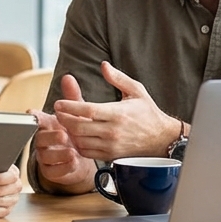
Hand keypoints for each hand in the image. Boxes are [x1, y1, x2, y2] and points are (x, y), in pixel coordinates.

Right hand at [30, 74, 95, 191]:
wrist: (79, 159)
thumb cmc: (75, 133)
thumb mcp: (77, 115)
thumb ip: (72, 98)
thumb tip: (68, 77)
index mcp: (47, 126)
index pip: (37, 120)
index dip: (34, 117)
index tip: (32, 113)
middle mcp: (43, 141)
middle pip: (40, 138)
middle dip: (51, 137)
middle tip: (64, 135)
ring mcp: (45, 157)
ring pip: (46, 156)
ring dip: (59, 154)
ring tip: (73, 152)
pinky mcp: (51, 172)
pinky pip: (53, 171)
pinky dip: (64, 168)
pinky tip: (74, 163)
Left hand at [51, 61, 181, 161]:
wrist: (161, 139)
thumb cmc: (148, 113)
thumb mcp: (136, 91)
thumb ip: (118, 78)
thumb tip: (103, 65)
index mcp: (118, 113)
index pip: (87, 110)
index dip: (69, 106)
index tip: (59, 102)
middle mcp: (113, 131)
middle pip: (78, 127)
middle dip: (64, 118)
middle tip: (58, 111)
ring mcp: (111, 146)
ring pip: (80, 140)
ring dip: (69, 131)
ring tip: (65, 121)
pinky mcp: (110, 156)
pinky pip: (87, 152)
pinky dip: (78, 144)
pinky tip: (76, 134)